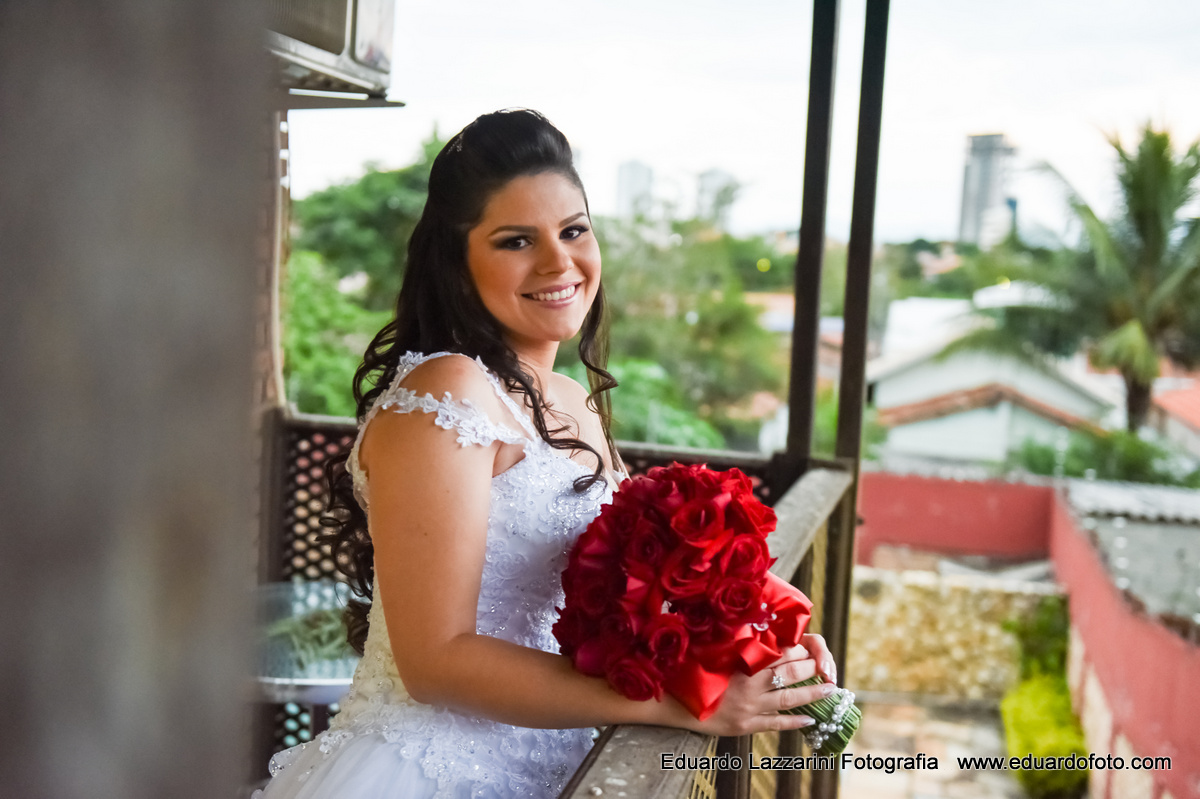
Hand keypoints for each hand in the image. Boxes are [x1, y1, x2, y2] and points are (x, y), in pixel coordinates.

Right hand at [684, 637, 838, 736]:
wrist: (676, 703)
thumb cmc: (694, 672)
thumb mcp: (715, 653)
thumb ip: (738, 645)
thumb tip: (761, 633)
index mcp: (741, 664)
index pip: (778, 655)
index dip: (797, 652)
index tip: (808, 649)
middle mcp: (748, 685)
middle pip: (787, 675)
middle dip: (809, 670)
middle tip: (824, 667)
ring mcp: (748, 707)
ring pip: (787, 699)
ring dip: (811, 695)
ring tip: (829, 691)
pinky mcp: (745, 725)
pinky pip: (775, 724)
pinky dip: (794, 722)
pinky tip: (809, 720)